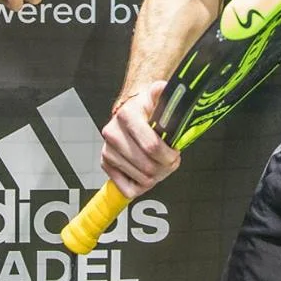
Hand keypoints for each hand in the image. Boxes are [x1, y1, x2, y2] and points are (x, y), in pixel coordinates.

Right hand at [99, 83, 181, 198]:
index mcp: (127, 116)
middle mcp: (113, 133)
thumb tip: (172, 91)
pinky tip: (146, 172)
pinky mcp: (105, 163)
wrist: (131, 110)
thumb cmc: (147, 108)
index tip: (175, 153)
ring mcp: (108, 149)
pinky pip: (128, 188)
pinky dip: (141, 185)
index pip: (152, 147)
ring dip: (156, 176)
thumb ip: (167, 94)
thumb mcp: (159, 96)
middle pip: (148, 167)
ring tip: (159, 164)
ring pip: (141, 179)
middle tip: (170, 160)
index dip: (169, 156)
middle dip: (165, 167)